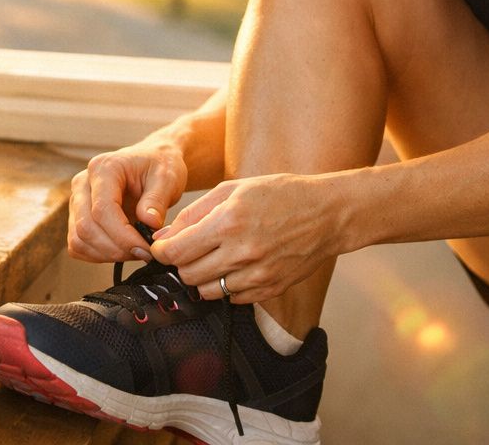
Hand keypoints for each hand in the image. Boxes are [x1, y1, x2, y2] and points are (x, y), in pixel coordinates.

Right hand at [67, 143, 187, 263]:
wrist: (153, 162)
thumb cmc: (159, 166)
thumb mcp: (167, 177)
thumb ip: (157, 199)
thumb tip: (149, 223)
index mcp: (103, 168)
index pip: (102, 210)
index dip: (123, 236)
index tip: (147, 249)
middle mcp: (83, 183)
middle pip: (86, 227)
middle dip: (116, 249)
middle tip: (144, 253)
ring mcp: (77, 201)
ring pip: (78, 240)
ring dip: (107, 254)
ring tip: (135, 251)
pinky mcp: (77, 217)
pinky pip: (78, 246)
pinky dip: (98, 255)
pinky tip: (122, 251)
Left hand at [147, 172, 339, 304]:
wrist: (326, 214)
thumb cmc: (279, 194)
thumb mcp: (232, 189)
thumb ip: (193, 213)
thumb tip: (162, 236)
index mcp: (227, 222)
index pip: (175, 251)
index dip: (162, 251)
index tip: (163, 248)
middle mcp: (241, 253)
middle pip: (187, 275)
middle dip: (182, 264)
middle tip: (192, 249)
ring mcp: (257, 275)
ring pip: (207, 291)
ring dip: (203, 277)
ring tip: (216, 256)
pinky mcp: (269, 289)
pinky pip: (232, 298)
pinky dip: (227, 286)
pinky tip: (237, 266)